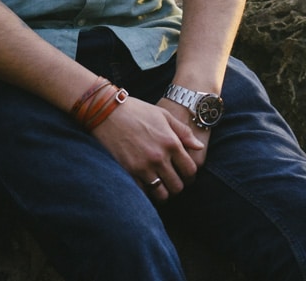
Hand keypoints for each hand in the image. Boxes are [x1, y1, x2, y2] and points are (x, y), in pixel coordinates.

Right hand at [91, 96, 206, 201]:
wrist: (107, 111)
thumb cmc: (137, 110)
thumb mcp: (163, 115)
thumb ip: (183, 132)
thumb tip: (198, 147)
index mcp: (171, 143)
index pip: (190, 170)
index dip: (190, 175)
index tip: (184, 174)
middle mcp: (159, 157)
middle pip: (178, 186)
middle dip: (177, 185)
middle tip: (171, 180)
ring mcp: (143, 167)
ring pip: (162, 194)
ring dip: (163, 192)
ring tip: (159, 184)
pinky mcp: (128, 172)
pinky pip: (144, 193)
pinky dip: (147, 192)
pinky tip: (145, 183)